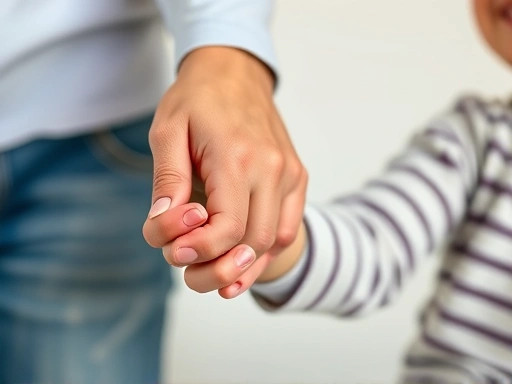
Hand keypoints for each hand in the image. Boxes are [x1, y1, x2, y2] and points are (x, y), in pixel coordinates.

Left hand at [143, 47, 307, 282]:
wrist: (235, 72)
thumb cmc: (197, 100)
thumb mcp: (167, 132)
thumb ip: (168, 181)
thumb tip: (165, 226)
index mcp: (238, 156)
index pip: (228, 227)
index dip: (200, 251)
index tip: (175, 252)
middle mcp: (272, 168)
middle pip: (253, 242)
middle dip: (218, 269)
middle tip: (189, 274)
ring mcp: (289, 174)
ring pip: (274, 241)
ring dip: (244, 267)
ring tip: (215, 278)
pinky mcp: (295, 177)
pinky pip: (287, 228)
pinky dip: (266, 251)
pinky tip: (242, 259)